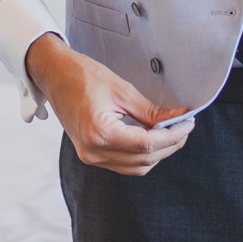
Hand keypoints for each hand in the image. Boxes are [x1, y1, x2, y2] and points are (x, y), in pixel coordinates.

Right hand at [24, 33, 194, 175]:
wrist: (54, 75)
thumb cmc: (83, 75)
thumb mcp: (121, 89)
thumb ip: (151, 111)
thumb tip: (177, 119)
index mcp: (100, 133)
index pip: (147, 144)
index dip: (173, 136)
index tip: (187, 123)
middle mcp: (93, 151)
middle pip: (144, 159)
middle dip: (169, 145)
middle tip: (184, 126)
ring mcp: (90, 156)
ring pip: (136, 167)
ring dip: (157, 153)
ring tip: (171, 132)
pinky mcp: (90, 155)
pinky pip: (124, 164)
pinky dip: (141, 154)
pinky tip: (151, 138)